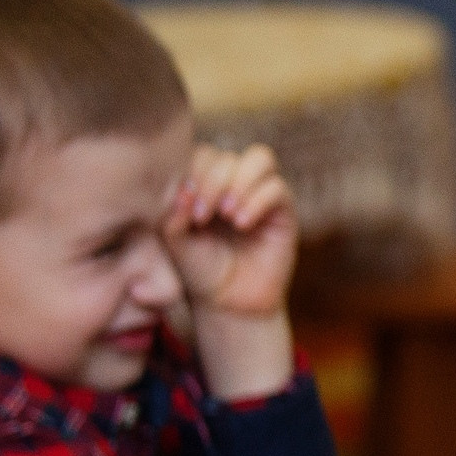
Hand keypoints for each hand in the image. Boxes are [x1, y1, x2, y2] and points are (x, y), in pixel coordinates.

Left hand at [165, 143, 297, 320]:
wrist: (228, 301)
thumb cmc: (199, 268)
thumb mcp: (173, 239)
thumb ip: (172, 210)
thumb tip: (185, 188)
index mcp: (205, 180)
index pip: (201, 154)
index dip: (192, 173)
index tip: (183, 209)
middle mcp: (234, 182)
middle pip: (227, 155)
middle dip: (212, 182)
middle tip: (202, 216)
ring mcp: (260, 193)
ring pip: (259, 158)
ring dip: (239, 183)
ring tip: (227, 215)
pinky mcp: (283, 211)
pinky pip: (277, 188)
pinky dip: (257, 201)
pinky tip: (242, 225)